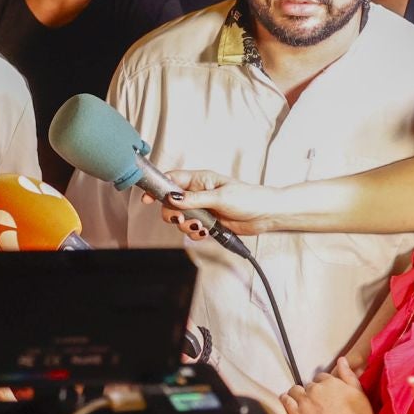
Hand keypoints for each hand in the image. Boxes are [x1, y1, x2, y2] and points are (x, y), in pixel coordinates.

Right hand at [152, 170, 285, 238]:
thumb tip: (172, 198)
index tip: (147, 198)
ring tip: (201, 226)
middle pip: (171, 203)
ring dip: (186, 225)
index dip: (158, 188)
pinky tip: (206, 232)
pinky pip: (192, 230)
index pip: (172, 180)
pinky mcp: (208, 223)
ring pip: (180, 218)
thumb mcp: (220, 197)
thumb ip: (195, 199)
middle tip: (182, 219)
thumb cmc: (248, 198)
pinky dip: (195, 233)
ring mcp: (202, 209)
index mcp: (200, 180)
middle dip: (173, 213)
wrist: (266, 215)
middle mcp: (198, 193)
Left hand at [281, 359, 386, 413]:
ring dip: (297, 395)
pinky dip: (285, 399)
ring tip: (302, 403)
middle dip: (311, 392)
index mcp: (330, 382)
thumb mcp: (358, 391)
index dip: (322, 386)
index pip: (320, 377)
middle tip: (316, 403)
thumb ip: (348, 374)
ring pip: (295, 390)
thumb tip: (342, 360)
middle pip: (308, 385)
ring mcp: (305, 402)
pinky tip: (288, 402)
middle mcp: (316, 389)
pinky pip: (286, 401)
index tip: (324, 394)